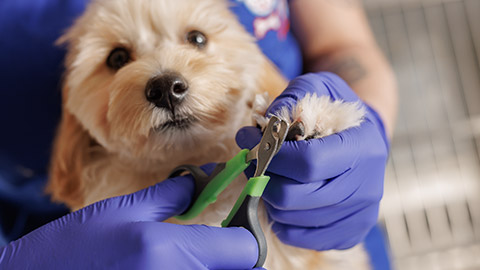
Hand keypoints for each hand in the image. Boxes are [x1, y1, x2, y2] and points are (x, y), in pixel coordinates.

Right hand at [0, 164, 258, 269]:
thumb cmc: (72, 250)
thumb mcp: (120, 213)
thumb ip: (168, 197)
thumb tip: (198, 183)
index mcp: (171, 251)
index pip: (245, 249)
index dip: (245, 233)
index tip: (238, 222)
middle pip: (238, 268)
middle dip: (233, 253)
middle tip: (220, 237)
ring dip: (216, 264)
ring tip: (195, 250)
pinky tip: (177, 263)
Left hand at [236, 72, 387, 249]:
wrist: (366, 138)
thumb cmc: (338, 112)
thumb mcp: (318, 88)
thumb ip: (288, 100)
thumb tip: (254, 131)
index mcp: (363, 146)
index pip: (309, 162)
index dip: (275, 156)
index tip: (257, 145)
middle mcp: (367, 185)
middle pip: (296, 196)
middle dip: (266, 179)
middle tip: (258, 165)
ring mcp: (361, 213)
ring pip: (293, 219)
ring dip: (271, 199)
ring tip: (273, 179)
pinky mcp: (351, 233)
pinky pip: (302, 238)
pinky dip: (283, 221)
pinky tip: (286, 201)